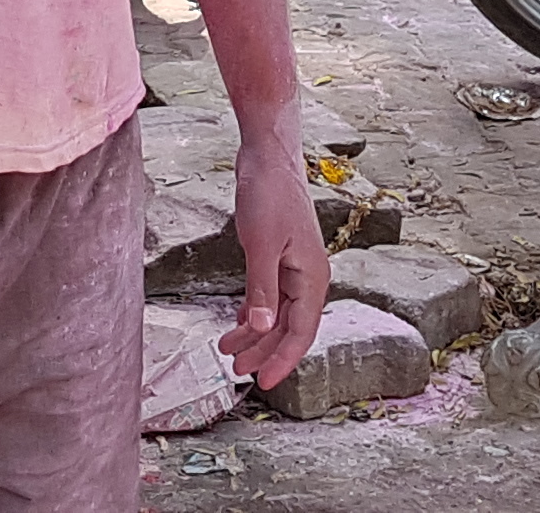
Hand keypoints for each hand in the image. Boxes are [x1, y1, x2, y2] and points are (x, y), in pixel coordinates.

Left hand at [224, 142, 328, 388]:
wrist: (268, 156)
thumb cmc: (269, 195)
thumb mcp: (261, 245)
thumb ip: (262, 289)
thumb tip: (262, 329)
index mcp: (312, 278)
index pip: (301, 331)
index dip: (283, 359)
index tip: (265, 382)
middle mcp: (307, 277)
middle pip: (288, 326)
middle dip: (263, 350)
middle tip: (235, 369)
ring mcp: (293, 267)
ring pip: (277, 312)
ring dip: (255, 333)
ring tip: (228, 349)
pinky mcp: (278, 256)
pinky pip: (269, 295)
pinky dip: (254, 311)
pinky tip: (239, 323)